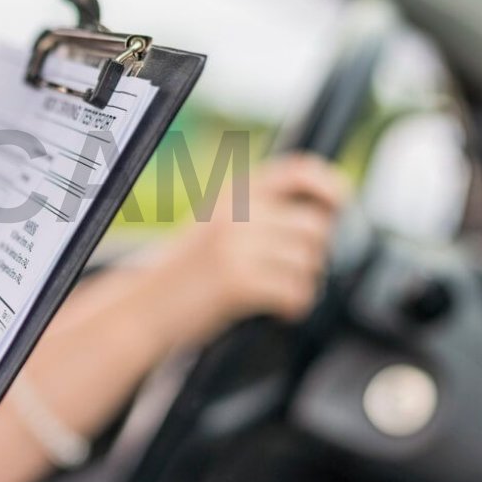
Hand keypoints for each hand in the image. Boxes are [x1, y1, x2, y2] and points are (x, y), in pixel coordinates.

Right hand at [169, 154, 347, 334]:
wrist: (142, 306)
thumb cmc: (182, 273)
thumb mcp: (215, 225)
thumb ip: (258, 213)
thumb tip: (321, 215)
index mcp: (233, 194)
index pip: (298, 171)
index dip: (330, 185)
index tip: (340, 203)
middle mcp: (237, 214)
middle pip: (314, 226)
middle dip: (312, 254)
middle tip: (292, 270)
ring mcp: (236, 246)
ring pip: (308, 262)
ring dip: (302, 283)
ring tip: (279, 293)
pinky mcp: (238, 281)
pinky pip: (296, 291)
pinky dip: (295, 306)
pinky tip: (279, 310)